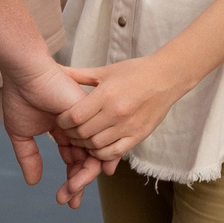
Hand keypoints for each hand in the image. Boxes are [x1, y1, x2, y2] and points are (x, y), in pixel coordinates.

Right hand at [1, 64, 106, 203]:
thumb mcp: (21, 133)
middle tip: (68, 202)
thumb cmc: (21, 97)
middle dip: (76, 183)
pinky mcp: (91, 117)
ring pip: (90, 155)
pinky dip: (94, 161)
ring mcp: (86, 122)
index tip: (66, 199)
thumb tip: (33, 182)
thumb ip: (29, 157)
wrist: (26, 73)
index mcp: (63, 129)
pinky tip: (85, 177)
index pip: (72, 158)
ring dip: (81, 177)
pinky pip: (97, 143)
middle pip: (83, 160)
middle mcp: (78, 127)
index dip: (71, 178)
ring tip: (71, 192)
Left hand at [53, 52, 189, 163]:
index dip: (63, 122)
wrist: (167, 78)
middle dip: (71, 134)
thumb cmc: (135, 72)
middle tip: (68, 130)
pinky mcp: (138, 136)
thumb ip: (79, 75)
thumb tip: (56, 69)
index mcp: (106, 94)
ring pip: (96, 146)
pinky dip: (101, 153)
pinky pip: (114, 152)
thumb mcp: (105, 71)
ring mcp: (128, 127)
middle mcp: (116, 113)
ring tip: (82, 137)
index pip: (75, 116)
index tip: (61, 119)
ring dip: (84, 145)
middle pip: (83, 133)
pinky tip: (97, 146)